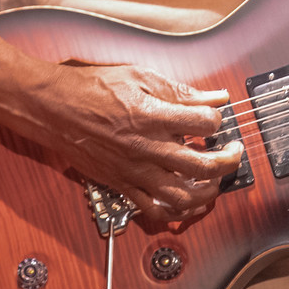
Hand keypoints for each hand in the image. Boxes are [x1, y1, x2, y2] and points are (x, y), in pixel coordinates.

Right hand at [41, 63, 243, 225]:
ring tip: (216, 180)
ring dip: (208, 191)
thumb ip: (179, 91)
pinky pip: (154, 209)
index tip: (217, 117)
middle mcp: (147, 147)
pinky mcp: (122, 184)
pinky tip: (188, 201)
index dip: (218, 119)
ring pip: (183, 196)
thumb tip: (213, 97)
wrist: (54, 108)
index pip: (205, 123)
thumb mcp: (139, 76)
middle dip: (228, 161)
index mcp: (153, 115)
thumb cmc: (92, 88)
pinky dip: (177, 211)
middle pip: (203, 165)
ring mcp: (134, 170)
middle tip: (233, 152)